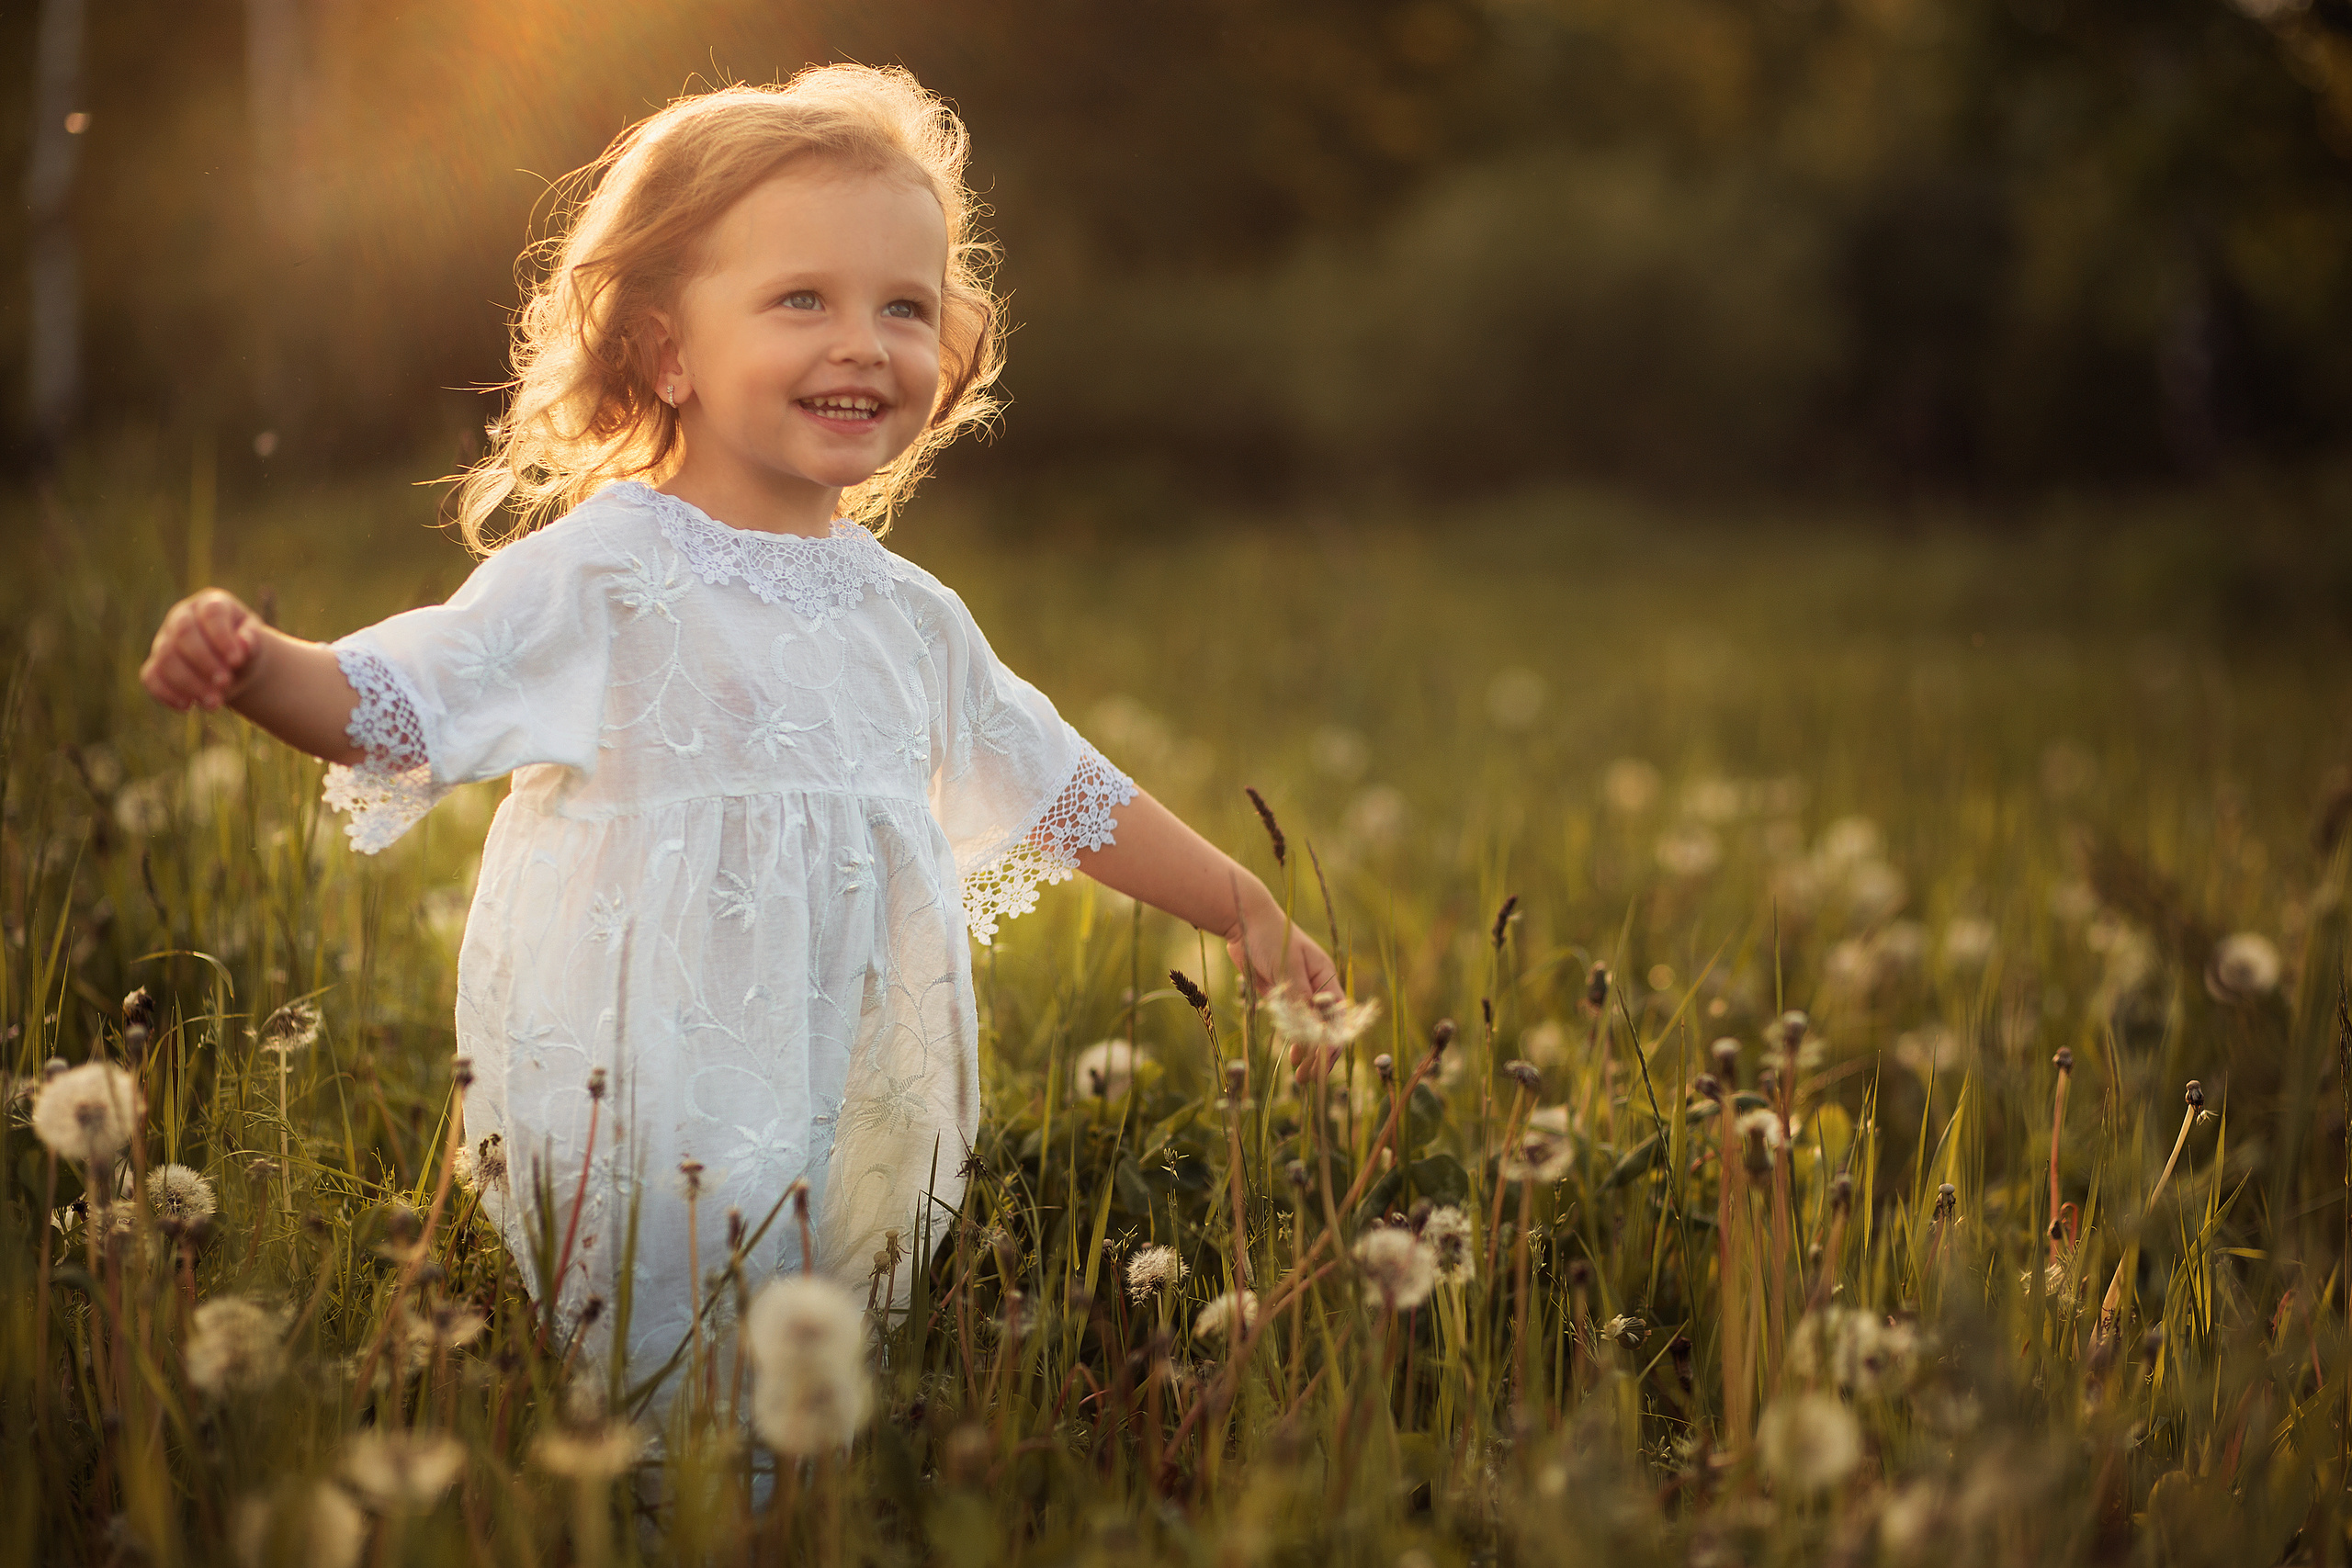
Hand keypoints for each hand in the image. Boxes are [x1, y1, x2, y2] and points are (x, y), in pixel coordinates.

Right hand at [142, 590, 261, 711]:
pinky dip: (166, 693)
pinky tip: (187, 706)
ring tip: (214, 703)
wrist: (234, 666)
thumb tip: (245, 643)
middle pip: (183, 634)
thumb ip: (252, 641)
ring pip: (166, 659)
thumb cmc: (245, 649)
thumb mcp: (254, 643)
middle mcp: (182, 617)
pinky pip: (150, 677)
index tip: (237, 661)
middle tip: (224, 683)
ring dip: (189, 683)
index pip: (211, 613)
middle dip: (204, 662)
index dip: (222, 637)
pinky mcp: (155, 665)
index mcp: (210, 604)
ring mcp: (164, 640)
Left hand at [1225, 914, 1347, 1077]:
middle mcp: (1316, 989)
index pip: (1337, 1018)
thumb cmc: (1271, 937)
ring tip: (1300, 1077)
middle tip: (1307, 1079)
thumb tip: (1312, 1030)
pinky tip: (1292, 1057)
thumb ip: (1299, 998)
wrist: (1245, 921)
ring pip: (1309, 1031)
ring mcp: (1299, 994)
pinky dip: (1294, 1041)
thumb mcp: (1287, 967)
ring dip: (1307, 1053)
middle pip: (1325, 1029)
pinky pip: (1292, 1025)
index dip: (1331, 1043)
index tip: (1321, 1063)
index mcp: (1325, 978)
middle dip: (1319, 1055)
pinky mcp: (1281, 996)